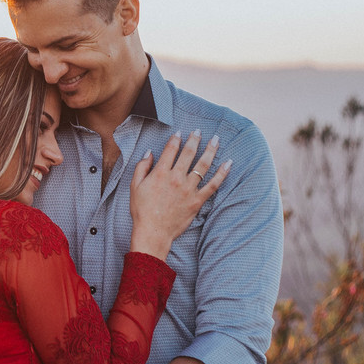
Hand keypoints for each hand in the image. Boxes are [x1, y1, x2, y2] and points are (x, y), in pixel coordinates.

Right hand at [129, 130, 230, 257]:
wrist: (153, 232)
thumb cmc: (141, 211)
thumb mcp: (134, 186)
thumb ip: (142, 167)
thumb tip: (149, 153)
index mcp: (160, 173)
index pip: (171, 149)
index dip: (176, 139)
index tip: (180, 132)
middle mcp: (176, 178)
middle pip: (189, 153)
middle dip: (195, 139)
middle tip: (199, 131)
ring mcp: (188, 189)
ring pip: (203, 165)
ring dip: (210, 150)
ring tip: (216, 140)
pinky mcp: (197, 201)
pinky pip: (213, 185)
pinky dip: (222, 174)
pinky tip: (228, 163)